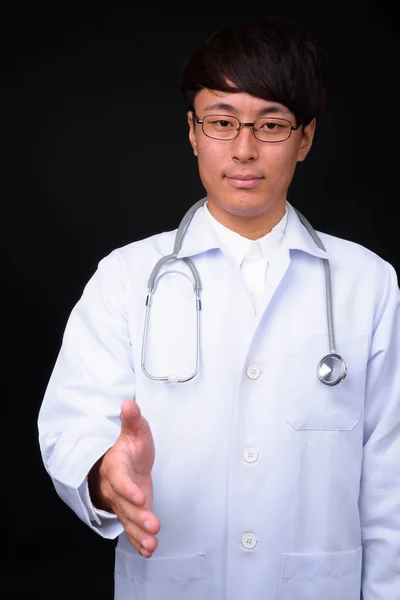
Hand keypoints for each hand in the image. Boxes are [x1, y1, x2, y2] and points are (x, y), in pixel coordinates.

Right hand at [88, 399, 159, 557]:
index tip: (140, 496)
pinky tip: (149, 550)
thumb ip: (132, 420)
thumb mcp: (134, 430)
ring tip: (152, 544)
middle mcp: (115, 487)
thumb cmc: (129, 446)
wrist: (122, 461)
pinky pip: (131, 528)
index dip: (128, 488)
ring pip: (128, 519)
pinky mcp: (129, 511)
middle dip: (138, 516)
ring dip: (139, 533)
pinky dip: (139, 541)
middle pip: (124, 504)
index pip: (119, 478)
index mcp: (115, 465)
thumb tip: (129, 404)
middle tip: (153, 525)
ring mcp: (121, 502)